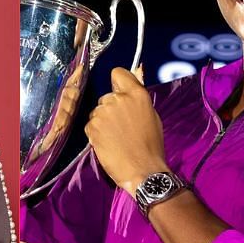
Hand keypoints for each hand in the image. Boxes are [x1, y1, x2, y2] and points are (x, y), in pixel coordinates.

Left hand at [85, 66, 167, 195]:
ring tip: (115, 138)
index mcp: (137, 94)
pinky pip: (91, 125)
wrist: (143, 170)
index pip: (118, 73)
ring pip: (98, 112)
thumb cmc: (151, 146)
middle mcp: (118, 99)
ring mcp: (103, 112)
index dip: (118, 83)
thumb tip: (130, 94)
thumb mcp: (152, 117)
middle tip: (121, 126)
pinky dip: (96, 133)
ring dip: (103, 122)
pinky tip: (108, 144)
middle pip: (107, 96)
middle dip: (111, 108)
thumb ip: (138, 102)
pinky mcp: (92, 126)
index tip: (119, 91)